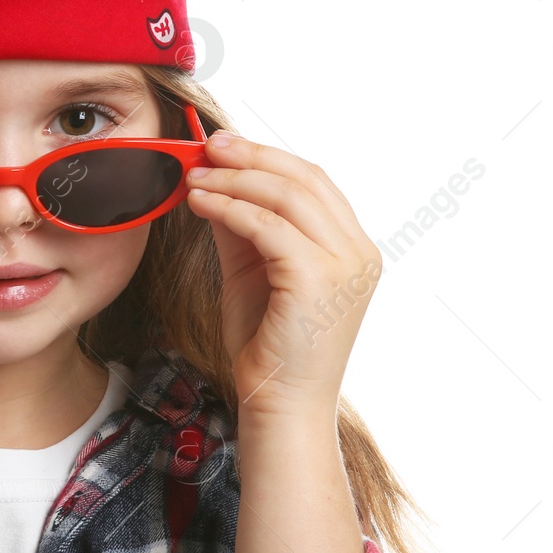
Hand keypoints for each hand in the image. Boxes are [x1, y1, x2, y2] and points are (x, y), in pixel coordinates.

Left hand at [183, 131, 380, 419]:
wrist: (279, 407)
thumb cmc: (268, 349)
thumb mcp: (252, 273)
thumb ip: (241, 229)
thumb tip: (215, 182)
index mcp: (352, 249)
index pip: (314, 182)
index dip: (267, 157)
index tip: (223, 146)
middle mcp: (358, 252)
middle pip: (305, 178)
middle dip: (251, 156)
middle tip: (207, 146)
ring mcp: (344, 265)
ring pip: (287, 195)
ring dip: (234, 179)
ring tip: (195, 176)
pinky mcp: (318, 279)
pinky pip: (268, 226)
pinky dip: (230, 207)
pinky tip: (200, 204)